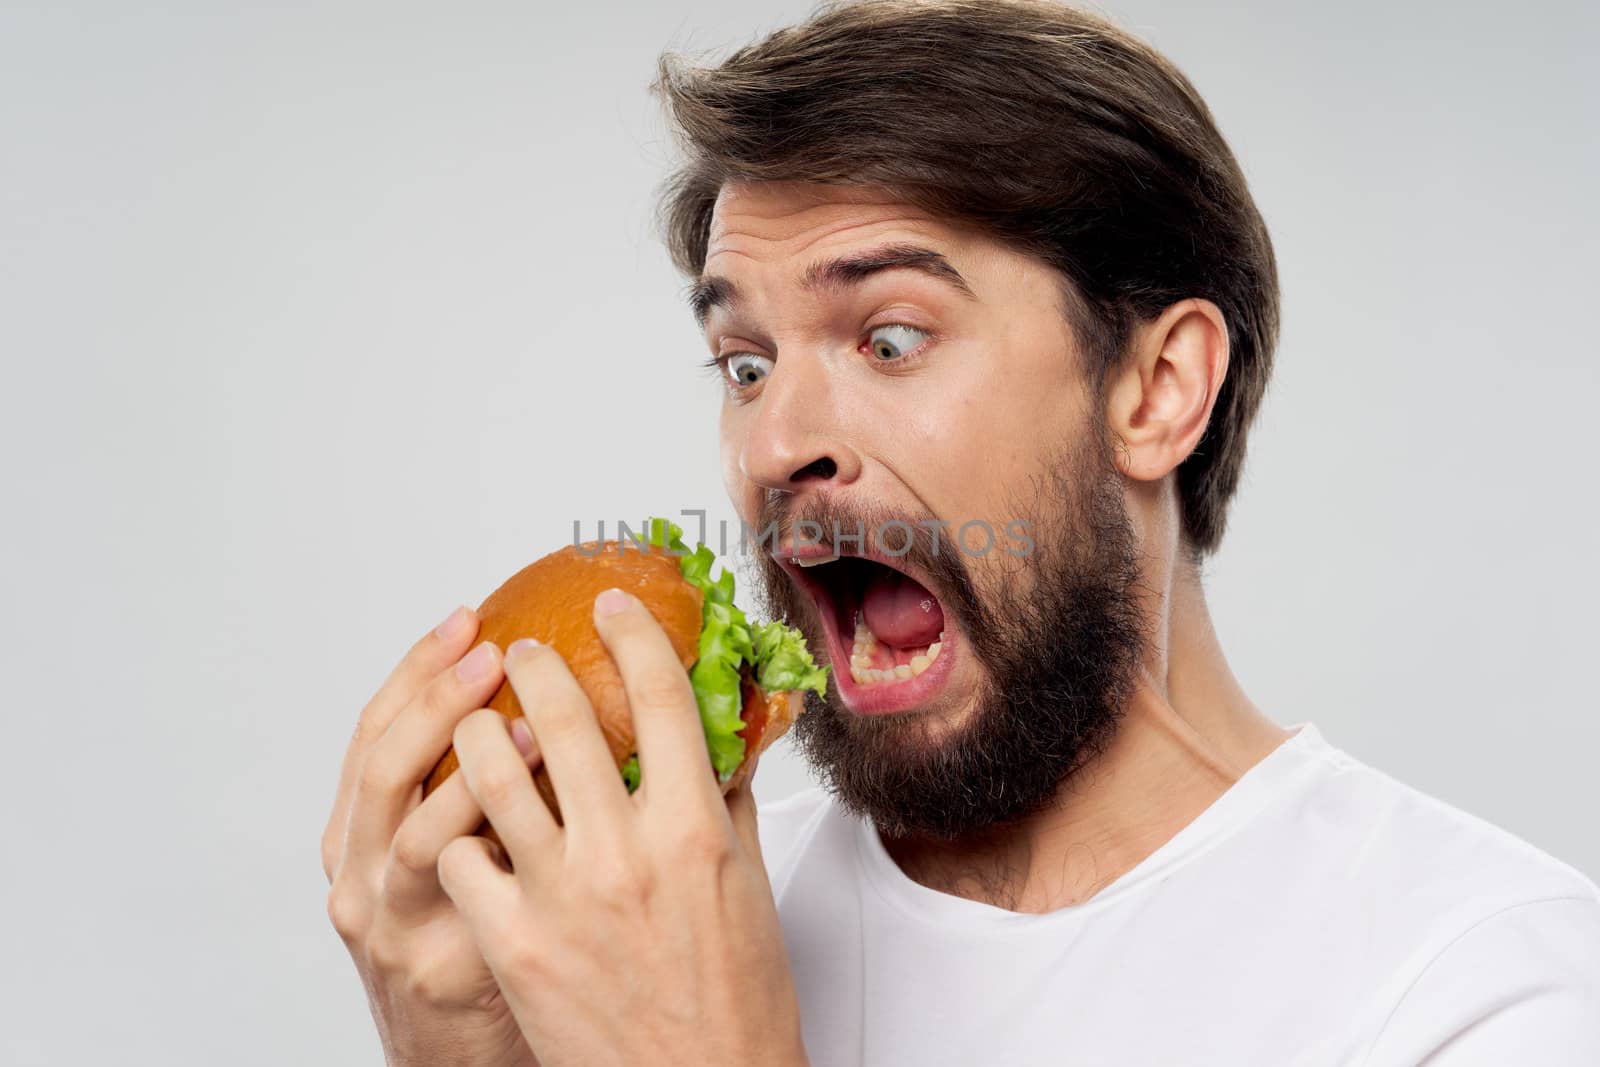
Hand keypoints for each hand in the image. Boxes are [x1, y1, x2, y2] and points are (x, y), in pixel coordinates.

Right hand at [322, 606, 541, 1066]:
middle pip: (382, 768)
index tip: (471, 617)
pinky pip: (473, 905)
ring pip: (415, 837)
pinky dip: (507, 858)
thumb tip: (546, 688)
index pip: (376, 727)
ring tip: (534, 731)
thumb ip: (477, 780)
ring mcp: (393, 924)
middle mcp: (360, 871)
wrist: (457, 1054)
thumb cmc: (466, 936)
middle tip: (498, 655)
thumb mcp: (449, 850)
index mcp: (360, 829)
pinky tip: (552, 824)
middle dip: (438, 702)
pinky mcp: (441, 971)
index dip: (419, 668)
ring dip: (474, 775)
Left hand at [437, 587, 807, 1066]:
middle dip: (531, 666)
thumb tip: (716, 741)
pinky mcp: (511, 943)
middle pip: (562, 716)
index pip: (663, 696)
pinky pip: (458, 857)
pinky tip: (468, 830)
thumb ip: (723, 803)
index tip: (611, 607)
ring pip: (490, 773)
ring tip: (475, 724)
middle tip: (518, 653)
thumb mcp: (745, 886)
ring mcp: (561, 896)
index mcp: (694, 828)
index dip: (633, 634)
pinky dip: (458, 833)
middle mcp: (625, 851)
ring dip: (476, 732)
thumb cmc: (733, 1000)